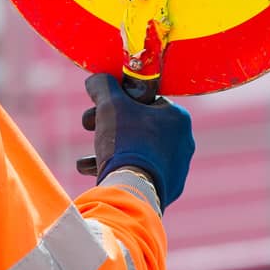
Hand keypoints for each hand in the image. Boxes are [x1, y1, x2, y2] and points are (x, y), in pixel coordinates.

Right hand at [74, 74, 194, 206]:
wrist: (133, 189)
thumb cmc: (125, 142)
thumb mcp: (109, 105)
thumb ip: (103, 86)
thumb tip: (96, 80)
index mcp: (178, 117)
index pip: (145, 100)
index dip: (117, 100)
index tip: (98, 106)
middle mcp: (183, 142)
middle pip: (139, 126)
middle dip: (109, 126)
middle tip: (88, 126)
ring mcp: (177, 168)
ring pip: (137, 151)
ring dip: (108, 150)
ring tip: (86, 160)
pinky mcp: (167, 189)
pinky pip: (140, 172)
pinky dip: (117, 170)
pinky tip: (91, 173)